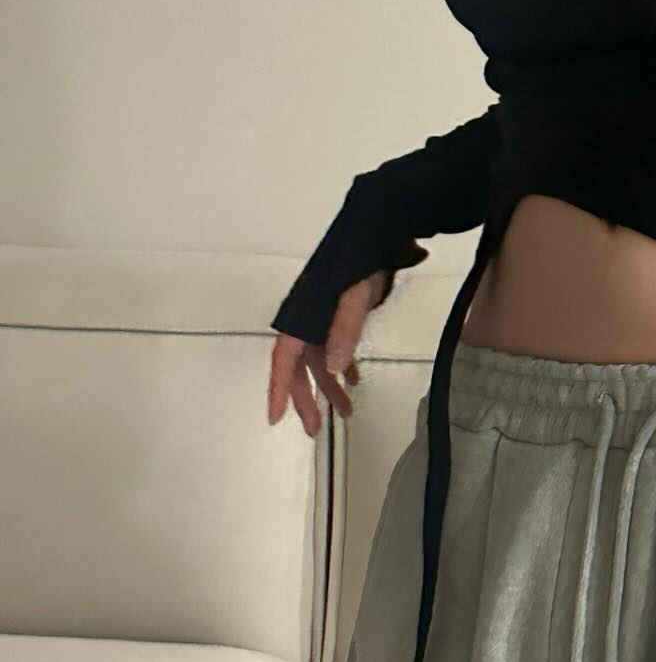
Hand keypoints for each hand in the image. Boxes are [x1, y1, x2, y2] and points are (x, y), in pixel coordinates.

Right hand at [267, 269, 386, 436]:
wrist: (375, 234)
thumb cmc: (360, 260)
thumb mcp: (354, 296)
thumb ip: (345, 330)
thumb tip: (334, 369)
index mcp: (302, 317)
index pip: (284, 360)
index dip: (278, 389)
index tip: (275, 417)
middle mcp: (307, 321)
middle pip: (300, 367)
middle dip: (306, 398)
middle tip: (313, 427)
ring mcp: (322, 318)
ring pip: (319, 361)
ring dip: (329, 386)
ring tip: (344, 411)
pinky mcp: (337, 314)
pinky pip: (333, 347)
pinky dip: (342, 364)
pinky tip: (352, 379)